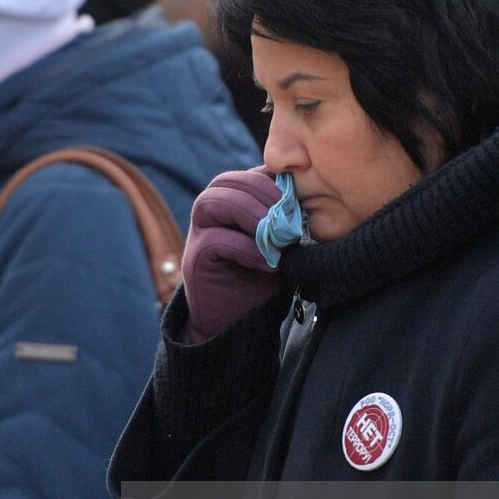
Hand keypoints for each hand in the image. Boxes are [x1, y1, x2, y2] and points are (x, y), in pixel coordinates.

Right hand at [182, 169, 284, 342]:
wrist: (240, 324)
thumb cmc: (263, 280)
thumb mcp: (280, 242)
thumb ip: (282, 217)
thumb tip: (304, 191)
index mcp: (231, 203)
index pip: (248, 174)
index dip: (273, 181)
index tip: (299, 202)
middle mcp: (210, 213)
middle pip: (227, 181)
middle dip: (263, 194)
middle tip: (289, 220)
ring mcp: (198, 234)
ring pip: (214, 201)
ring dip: (251, 215)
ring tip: (276, 239)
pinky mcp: (195, 259)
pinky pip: (214, 239)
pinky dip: (246, 249)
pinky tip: (267, 263)